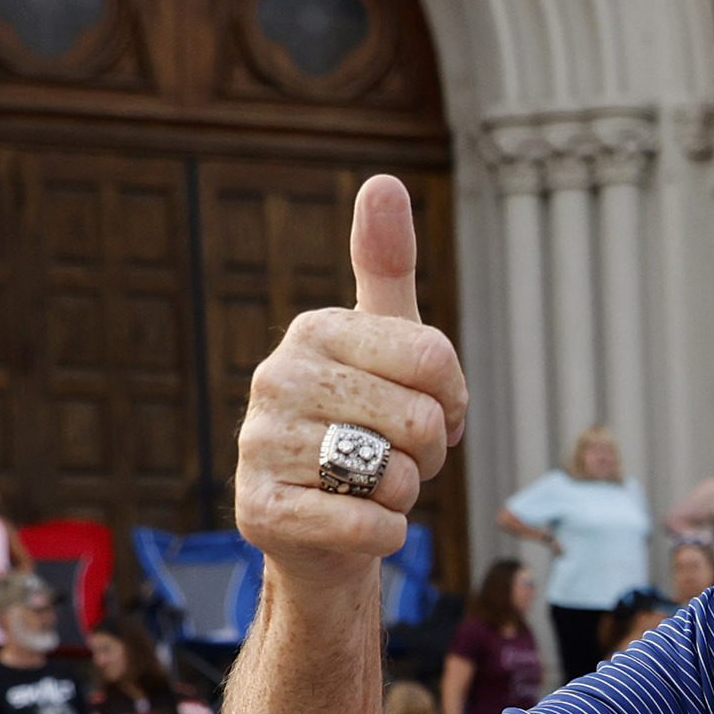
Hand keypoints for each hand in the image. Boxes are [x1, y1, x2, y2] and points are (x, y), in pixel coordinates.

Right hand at [237, 177, 465, 560]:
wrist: (323, 528)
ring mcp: (259, 444)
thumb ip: (387, 267)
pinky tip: (358, 523)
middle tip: (398, 457)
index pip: (436, 357)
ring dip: (405, 495)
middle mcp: (276, 377)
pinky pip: (367, 526)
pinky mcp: (259, 511)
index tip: (430, 410)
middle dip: (430, 453)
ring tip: (370, 487)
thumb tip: (382, 180)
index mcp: (315, 330)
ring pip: (395, 476)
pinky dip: (386, 533)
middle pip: (420, 419)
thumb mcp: (386, 345)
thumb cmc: (367, 428)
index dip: (454, 400)